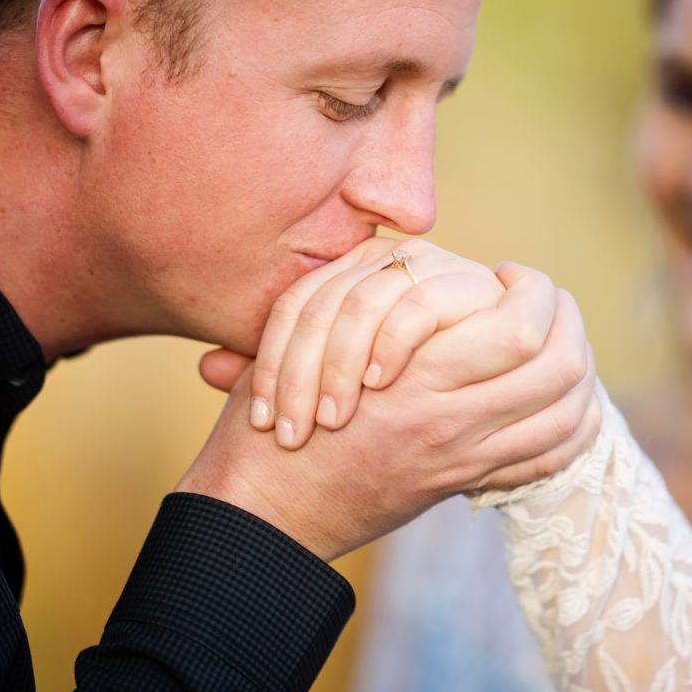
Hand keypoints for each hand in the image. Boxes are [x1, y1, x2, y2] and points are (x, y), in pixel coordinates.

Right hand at [176, 262, 602, 559]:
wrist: (265, 514)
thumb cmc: (274, 422)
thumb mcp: (306, 345)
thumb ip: (365, 307)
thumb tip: (414, 267)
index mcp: (414, 380)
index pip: (520, 330)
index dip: (532, 291)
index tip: (509, 276)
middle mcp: (452, 422)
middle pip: (559, 366)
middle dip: (568, 321)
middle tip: (545, 301)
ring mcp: (464, 459)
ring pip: (564, 412)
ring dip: (579, 369)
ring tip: (561, 339)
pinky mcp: (461, 483)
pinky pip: (545, 459)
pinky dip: (571, 426)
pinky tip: (568, 399)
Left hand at [251, 238, 506, 447]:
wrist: (485, 397)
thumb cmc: (401, 400)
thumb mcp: (336, 385)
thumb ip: (280, 371)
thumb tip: (206, 366)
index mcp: (349, 272)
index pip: (293, 307)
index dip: (270, 365)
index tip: (261, 423)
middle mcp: (385, 258)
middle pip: (320, 303)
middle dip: (298, 372)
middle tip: (291, 433)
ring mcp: (431, 266)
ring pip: (363, 301)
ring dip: (341, 362)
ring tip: (330, 419)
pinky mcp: (476, 286)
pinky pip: (422, 302)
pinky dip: (395, 340)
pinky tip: (380, 382)